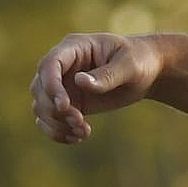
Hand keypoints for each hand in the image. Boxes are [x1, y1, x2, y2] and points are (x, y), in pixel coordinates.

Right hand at [31, 32, 167, 143]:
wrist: (147, 73)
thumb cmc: (139, 60)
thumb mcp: (130, 65)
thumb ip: (107, 74)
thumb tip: (80, 81)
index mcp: (73, 48)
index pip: (49, 65)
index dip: (51, 86)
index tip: (64, 106)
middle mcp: (62, 67)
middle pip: (40, 89)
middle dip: (55, 110)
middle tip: (80, 122)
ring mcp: (64, 85)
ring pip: (42, 106)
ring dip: (57, 123)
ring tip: (83, 132)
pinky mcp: (70, 103)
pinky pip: (52, 119)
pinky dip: (59, 131)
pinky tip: (77, 138)